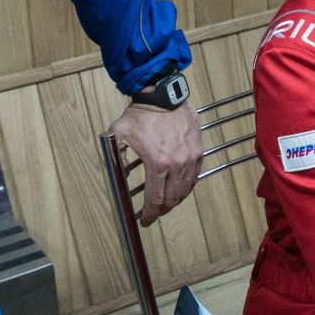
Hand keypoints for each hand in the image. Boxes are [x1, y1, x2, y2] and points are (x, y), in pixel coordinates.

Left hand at [110, 101, 204, 225]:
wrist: (163, 94)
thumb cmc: (141, 113)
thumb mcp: (118, 135)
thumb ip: (116, 158)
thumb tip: (119, 177)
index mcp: (157, 163)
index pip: (155, 200)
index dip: (149, 214)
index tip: (144, 221)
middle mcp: (176, 164)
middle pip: (171, 199)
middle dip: (161, 211)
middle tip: (153, 213)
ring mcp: (190, 158)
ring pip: (184, 190)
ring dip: (174, 201)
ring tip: (164, 203)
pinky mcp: (198, 151)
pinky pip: (194, 177)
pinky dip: (186, 187)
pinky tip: (178, 188)